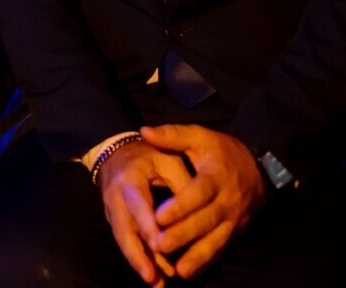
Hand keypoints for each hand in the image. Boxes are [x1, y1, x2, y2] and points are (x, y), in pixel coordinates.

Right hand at [97, 139, 191, 285]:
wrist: (116, 152)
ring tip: (156, 283)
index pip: (138, 206)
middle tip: (153, 278)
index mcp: (130, 180)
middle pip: (123, 231)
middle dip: (138, 256)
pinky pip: (125, 240)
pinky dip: (138, 258)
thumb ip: (183, 184)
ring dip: (138, 263)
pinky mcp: (114, 219)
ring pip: (123, 240)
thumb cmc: (148, 155)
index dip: (148, 227)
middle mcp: (116, 198)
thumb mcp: (168, 160)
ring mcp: (112, 210)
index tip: (160, 246)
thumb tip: (198, 212)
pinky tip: (153, 274)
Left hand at [140, 124, 266, 279]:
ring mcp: (234, 218)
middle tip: (160, 245)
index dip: (180, 206)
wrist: (259, 167)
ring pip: (215, 239)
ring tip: (178, 269)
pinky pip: (221, 247)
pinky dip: (207, 260)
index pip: (198, 193)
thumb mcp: (199, 136)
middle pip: (206, 220)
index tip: (159, 217)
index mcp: (216, 176)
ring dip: (197, 255)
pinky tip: (190, 272)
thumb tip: (144, 131)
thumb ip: (172, 136)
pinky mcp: (236, 230)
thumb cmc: (221, 151)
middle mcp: (227, 200)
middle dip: (183, 234)